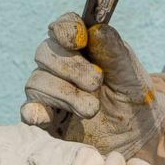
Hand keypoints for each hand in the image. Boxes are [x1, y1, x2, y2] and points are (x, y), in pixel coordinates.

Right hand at [21, 12, 164, 157]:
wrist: (136, 137)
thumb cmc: (133, 99)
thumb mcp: (131, 75)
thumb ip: (115, 52)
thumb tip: (96, 28)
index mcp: (82, 48)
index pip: (63, 27)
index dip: (66, 29)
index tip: (80, 41)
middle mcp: (60, 67)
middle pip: (44, 53)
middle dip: (70, 67)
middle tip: (96, 83)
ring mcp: (49, 93)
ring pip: (36, 82)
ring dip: (65, 94)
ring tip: (91, 110)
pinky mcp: (45, 120)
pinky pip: (28, 111)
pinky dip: (33, 112)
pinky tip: (46, 117)